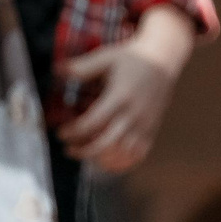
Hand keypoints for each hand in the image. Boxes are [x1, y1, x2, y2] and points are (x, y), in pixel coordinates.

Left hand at [58, 9, 194, 174]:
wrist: (164, 60)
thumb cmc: (132, 58)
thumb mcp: (106, 57)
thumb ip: (81, 66)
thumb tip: (56, 70)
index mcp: (119, 96)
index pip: (92, 123)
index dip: (73, 132)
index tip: (61, 133)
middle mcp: (133, 114)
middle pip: (105, 144)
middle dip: (83, 151)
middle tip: (68, 149)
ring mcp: (144, 125)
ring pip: (120, 154)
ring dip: (99, 159)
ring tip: (85, 154)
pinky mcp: (151, 131)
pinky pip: (136, 156)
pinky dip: (120, 164)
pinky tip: (105, 161)